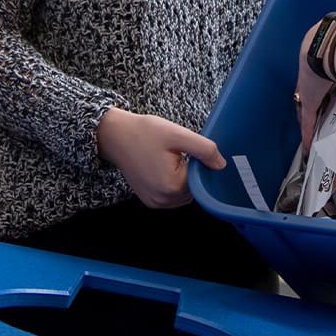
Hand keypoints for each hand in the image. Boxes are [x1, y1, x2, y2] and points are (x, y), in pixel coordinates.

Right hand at [96, 108, 225, 207]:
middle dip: (190, 172)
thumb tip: (221, 165)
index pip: (201, 179)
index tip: (187, 150)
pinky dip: (172, 184)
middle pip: (193, 189)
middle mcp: (163, 200)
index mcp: (172, 186)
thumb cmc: (144, 132)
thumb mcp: (177, 135)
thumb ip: (204, 150)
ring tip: (168, 159)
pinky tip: (162, 167)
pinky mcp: (149, 201)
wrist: (115, 136)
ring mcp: (155, 203)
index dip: (199, 163)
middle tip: (176, 152)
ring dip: (182, 179)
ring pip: (183, 194)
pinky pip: (171, 196)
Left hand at [295, 3, 335, 153]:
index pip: (318, 69)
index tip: (323, 81)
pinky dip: (307, 134)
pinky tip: (307, 148)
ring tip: (312, 133)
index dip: (319, 76)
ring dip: (309, 118)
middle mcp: (310, 75)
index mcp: (318, 58)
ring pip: (307, 108)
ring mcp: (308, 90)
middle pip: (311, 90)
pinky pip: (308, 121)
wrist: (325, 44)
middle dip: (313, 99)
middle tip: (318, 108)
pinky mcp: (309, 103)